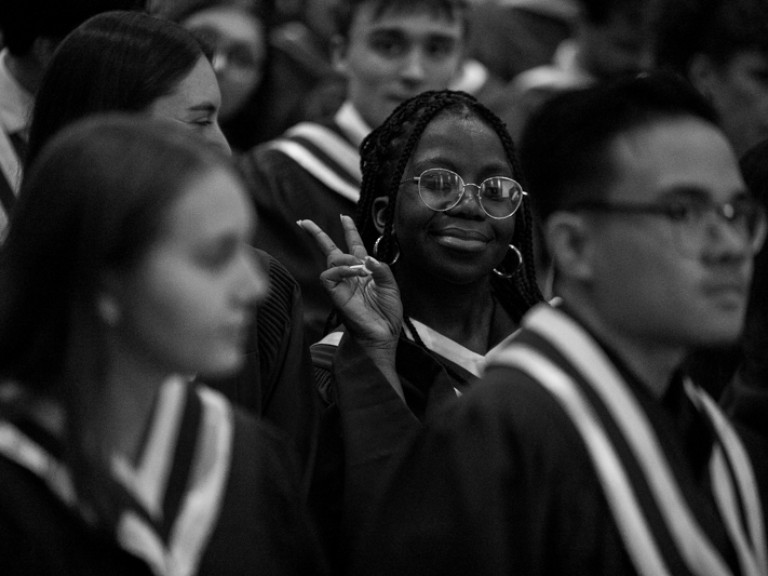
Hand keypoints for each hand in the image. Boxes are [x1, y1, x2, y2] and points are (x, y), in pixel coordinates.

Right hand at [298, 215, 402, 346]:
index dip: (349, 231)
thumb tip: (366, 257)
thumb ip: (382, 269)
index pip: (354, 246)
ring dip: (343, 258)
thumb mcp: (391, 287)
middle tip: (303, 221)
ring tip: (357, 267)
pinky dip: (339, 270)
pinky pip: (328, 276)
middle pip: (331, 249)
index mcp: (364, 271)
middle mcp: (350, 275)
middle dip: (317, 234)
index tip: (344, 217)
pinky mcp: (334, 294)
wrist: (382, 334)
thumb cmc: (387, 313)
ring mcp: (341, 284)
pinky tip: (353, 273)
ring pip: (330, 260)